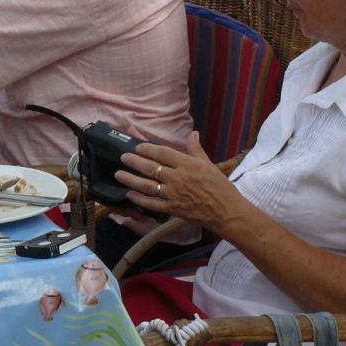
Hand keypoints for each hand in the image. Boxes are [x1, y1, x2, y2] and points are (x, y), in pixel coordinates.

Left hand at [115, 132, 244, 232]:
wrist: (226, 212)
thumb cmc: (220, 187)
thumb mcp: (209, 164)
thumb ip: (196, 149)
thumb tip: (192, 133)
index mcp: (188, 164)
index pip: (163, 153)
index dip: (148, 149)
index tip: (138, 146)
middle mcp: (178, 178)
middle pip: (151, 168)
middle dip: (134, 161)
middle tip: (123, 157)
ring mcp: (173, 195)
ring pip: (147, 186)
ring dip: (131, 179)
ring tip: (118, 174)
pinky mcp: (172, 209)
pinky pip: (152, 204)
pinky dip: (140, 199)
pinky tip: (129, 194)